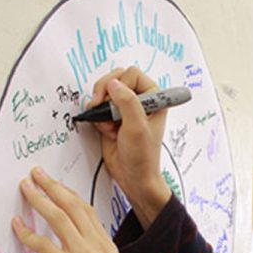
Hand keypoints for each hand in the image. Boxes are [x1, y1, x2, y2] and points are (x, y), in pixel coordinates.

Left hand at [12, 167, 156, 252]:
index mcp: (108, 247)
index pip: (88, 212)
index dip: (71, 196)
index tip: (61, 187)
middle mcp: (95, 245)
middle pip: (72, 205)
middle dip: (53, 186)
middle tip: (38, 174)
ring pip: (57, 217)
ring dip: (39, 198)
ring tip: (26, 187)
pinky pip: (42, 245)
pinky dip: (27, 233)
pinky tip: (17, 226)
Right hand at [88, 67, 170, 227]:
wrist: (133, 178)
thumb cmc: (143, 157)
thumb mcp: (137, 128)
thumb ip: (127, 102)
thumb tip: (113, 84)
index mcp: (154, 97)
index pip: (132, 74)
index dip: (121, 85)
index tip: (116, 102)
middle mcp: (140, 100)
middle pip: (115, 78)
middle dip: (105, 93)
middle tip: (102, 108)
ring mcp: (124, 108)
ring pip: (104, 92)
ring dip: (101, 107)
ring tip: (108, 125)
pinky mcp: (112, 117)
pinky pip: (98, 107)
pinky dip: (97, 117)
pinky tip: (106, 130)